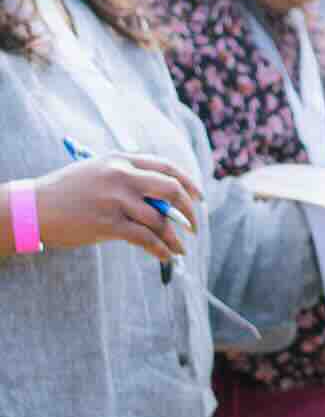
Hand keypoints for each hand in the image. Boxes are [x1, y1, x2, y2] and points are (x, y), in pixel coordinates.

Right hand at [18, 154, 202, 260]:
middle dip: (189, 209)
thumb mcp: (99, 172)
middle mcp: (122, 176)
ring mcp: (115, 200)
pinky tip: (167, 256)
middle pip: (171, 190)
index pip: (167, 167)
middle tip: (194, 225)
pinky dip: (160, 249)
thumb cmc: (67, 191)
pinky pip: (145, 238)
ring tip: (181, 248)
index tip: (199, 198)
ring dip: (175, 238)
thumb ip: (130, 178)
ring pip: (160, 219)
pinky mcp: (107, 223)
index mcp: (121, 160)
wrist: (32, 207)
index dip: (188, 183)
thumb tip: (165, 201)